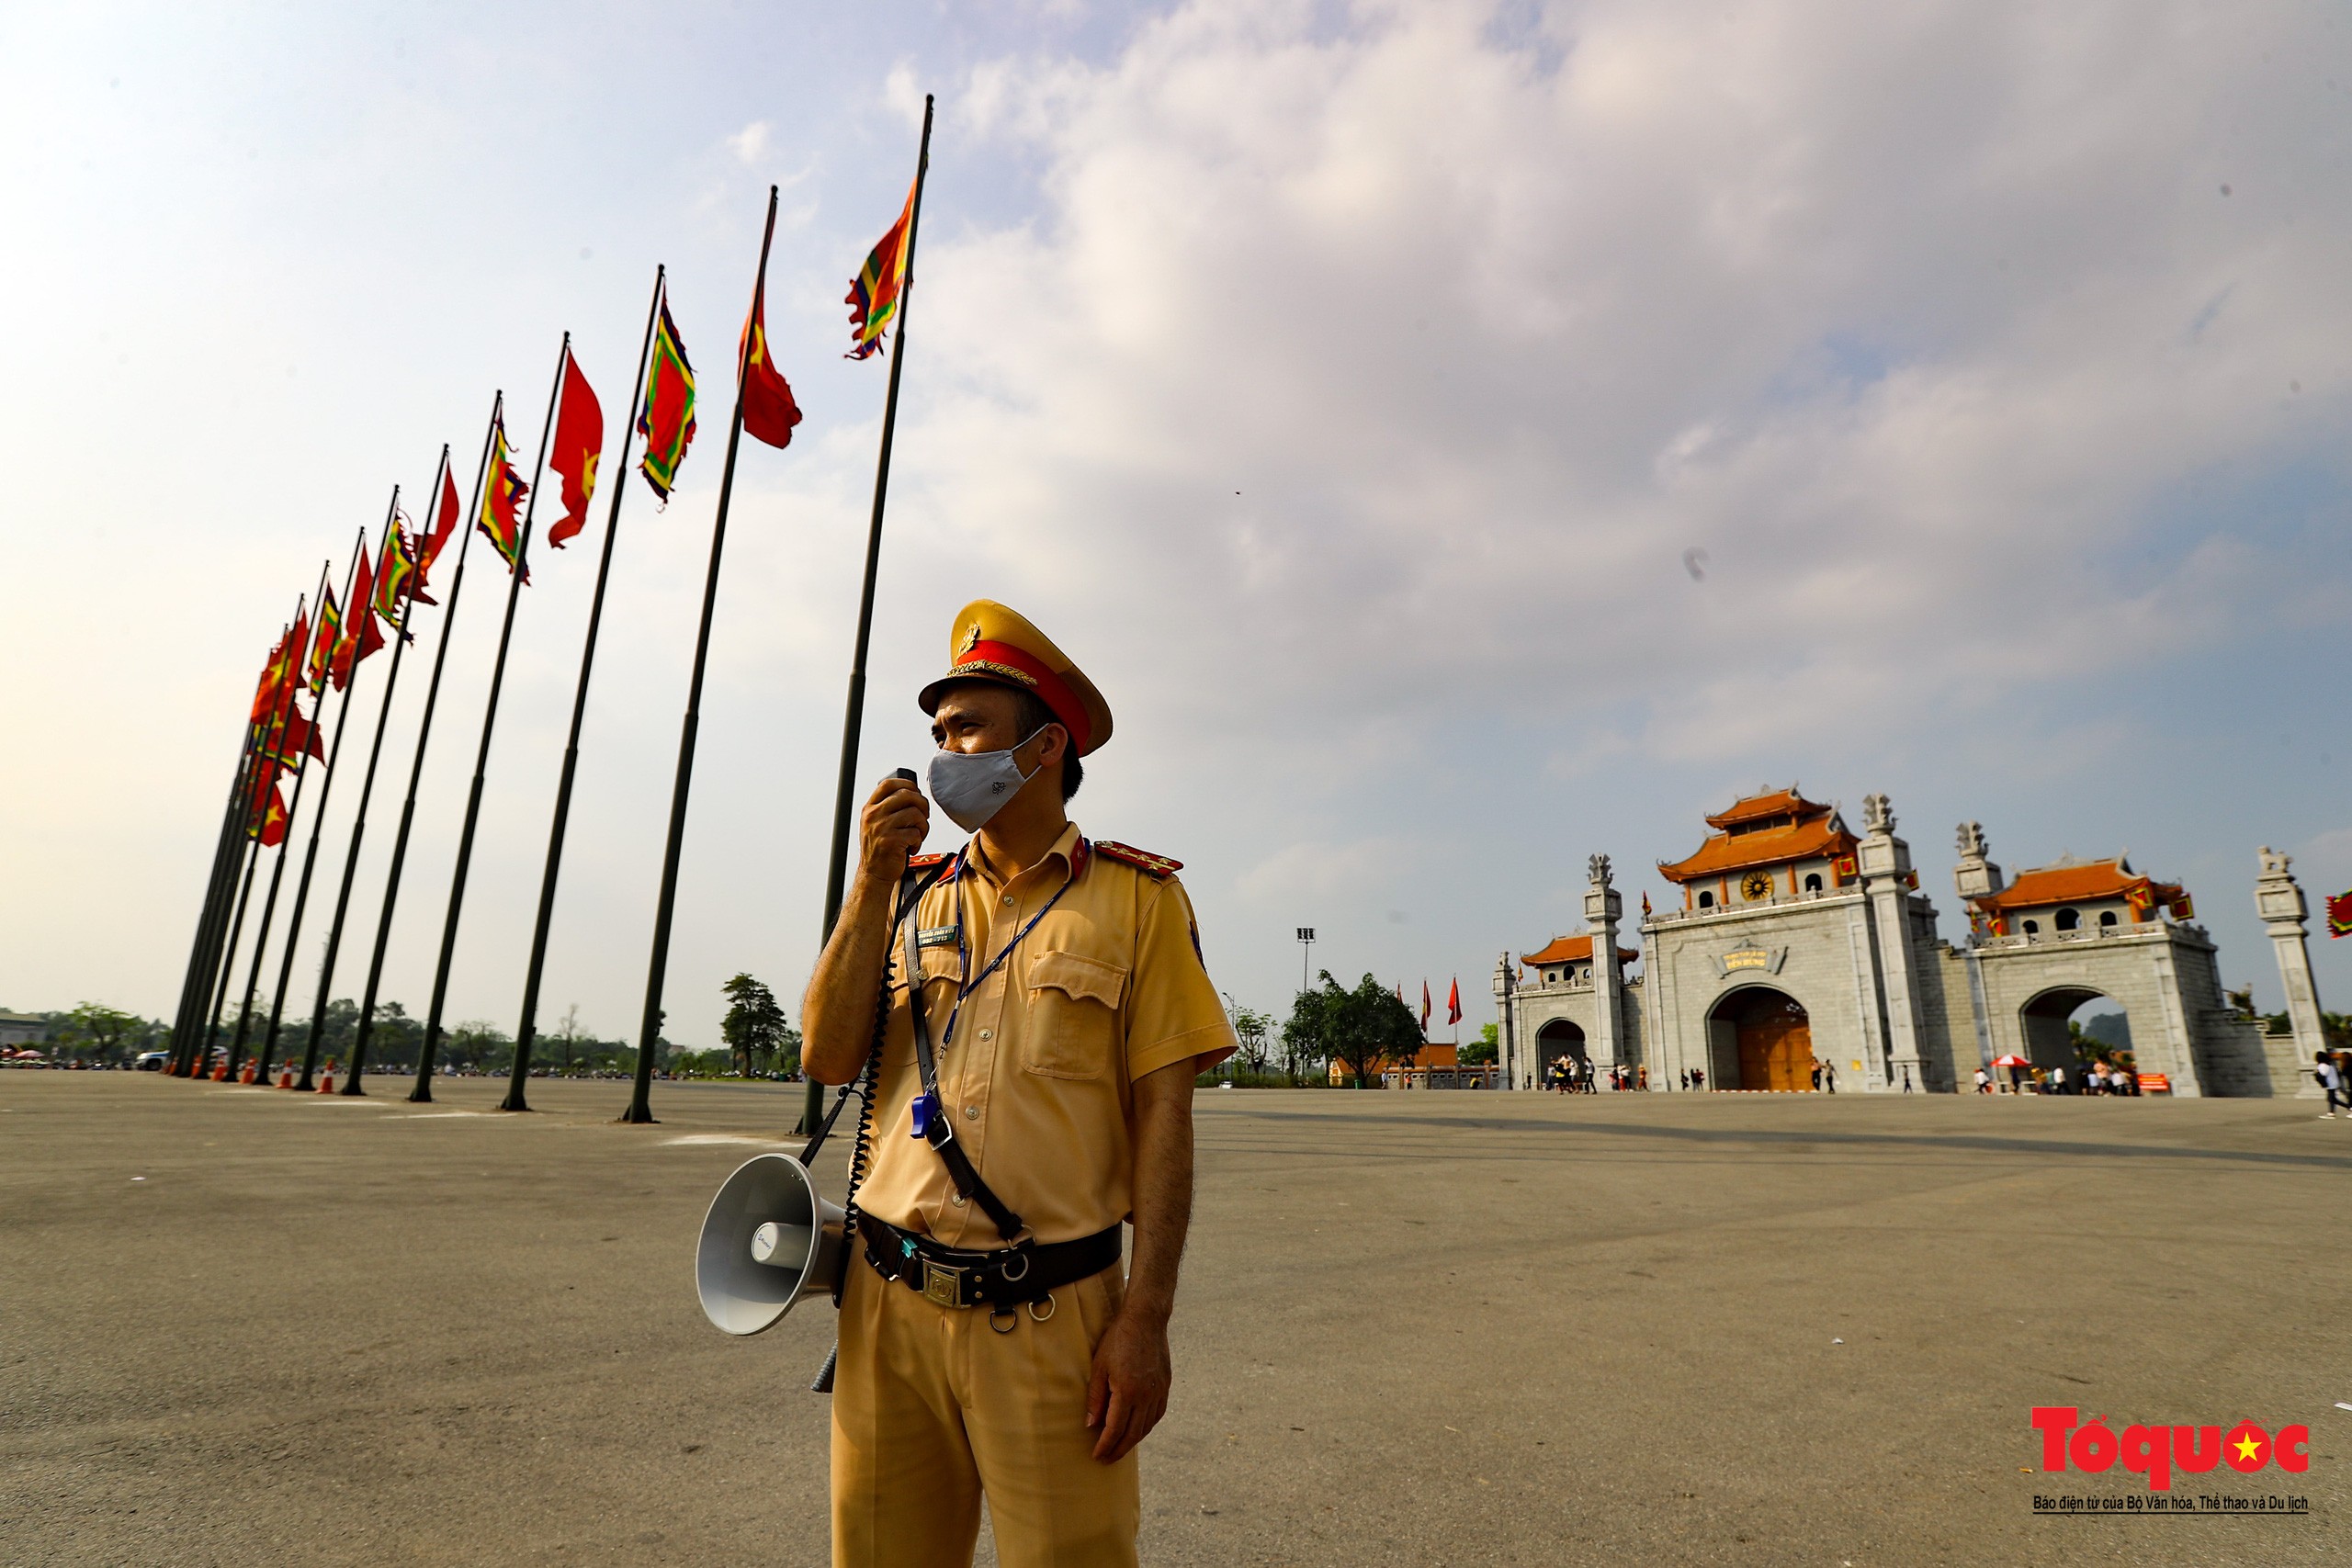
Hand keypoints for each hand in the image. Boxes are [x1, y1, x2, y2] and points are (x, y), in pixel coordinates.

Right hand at [857, 774, 928, 883]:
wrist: (874, 873)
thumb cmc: (879, 848)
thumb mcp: (875, 823)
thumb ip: (887, 808)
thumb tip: (911, 793)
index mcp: (869, 808)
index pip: (888, 784)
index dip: (907, 784)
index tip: (916, 792)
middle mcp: (873, 816)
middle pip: (906, 795)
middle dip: (922, 804)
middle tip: (923, 816)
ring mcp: (881, 828)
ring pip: (915, 814)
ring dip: (922, 826)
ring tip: (917, 835)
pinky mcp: (891, 841)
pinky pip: (915, 833)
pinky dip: (918, 841)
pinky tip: (911, 846)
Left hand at [1084, 1305, 1170, 1463]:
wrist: (1145, 1320)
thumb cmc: (1117, 1340)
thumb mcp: (1099, 1367)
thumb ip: (1095, 1398)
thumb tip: (1091, 1425)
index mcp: (1128, 1391)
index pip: (1115, 1429)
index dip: (1105, 1445)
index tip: (1097, 1456)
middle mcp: (1146, 1395)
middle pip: (1133, 1434)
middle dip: (1118, 1450)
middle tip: (1106, 1460)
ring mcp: (1158, 1391)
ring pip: (1146, 1427)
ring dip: (1133, 1441)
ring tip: (1119, 1448)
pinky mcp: (1165, 1386)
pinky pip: (1157, 1415)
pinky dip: (1146, 1427)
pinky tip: (1138, 1429)